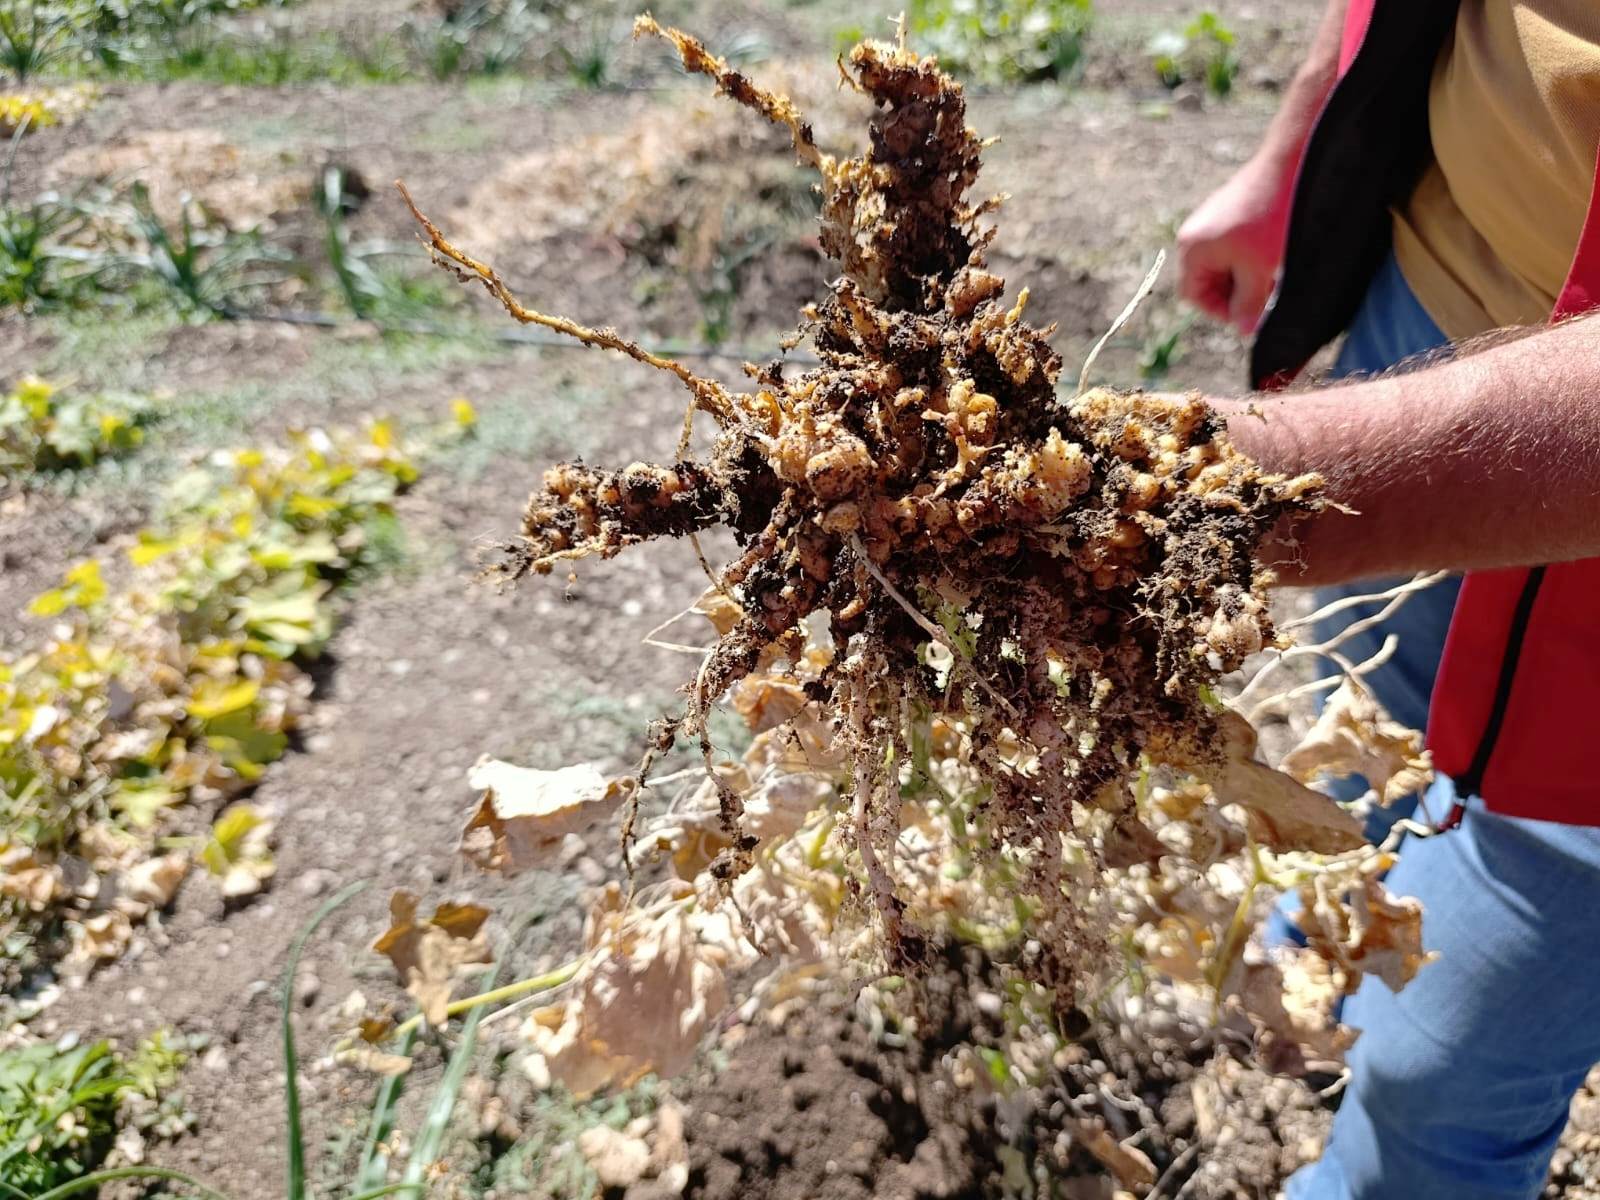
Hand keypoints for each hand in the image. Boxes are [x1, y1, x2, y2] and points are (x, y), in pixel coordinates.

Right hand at [1176, 158, 1291, 334]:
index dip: (1220, 310)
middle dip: (1236, 291)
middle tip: (1265, 294)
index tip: (1249, 312)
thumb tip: (1244, 330)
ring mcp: (1210, 220)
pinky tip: (1272, 252)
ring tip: (1271, 272)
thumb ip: (1248, 303)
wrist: (1288, 165)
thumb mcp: (1259, 270)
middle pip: (1207, 280)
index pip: (1194, 296)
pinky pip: (1232, 244)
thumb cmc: (1270, 219)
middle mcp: (1194, 235)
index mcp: (1192, 249)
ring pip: (1223, 263)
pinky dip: (1249, 256)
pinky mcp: (1228, 210)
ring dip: (1246, 274)